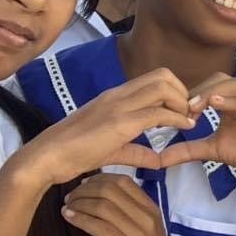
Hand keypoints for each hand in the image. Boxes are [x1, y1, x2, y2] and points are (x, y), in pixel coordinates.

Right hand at [21, 68, 196, 186]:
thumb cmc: (75, 153)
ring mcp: (118, 106)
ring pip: (163, 87)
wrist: (47, 157)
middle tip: (188, 114)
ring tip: (186, 121)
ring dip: (181, 102)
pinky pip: (157, 112)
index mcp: (116, 97)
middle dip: (183, 92)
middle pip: (163, 75)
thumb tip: (158, 161)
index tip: (184, 111)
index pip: (155, 78)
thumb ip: (138, 152)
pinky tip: (184, 128)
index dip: (176, 92)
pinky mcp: (119, 122)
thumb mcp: (114, 150)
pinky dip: (177, 118)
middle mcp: (118, 95)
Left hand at [62, 174, 177, 235]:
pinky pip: (100, 227)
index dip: (99, 179)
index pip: (124, 181)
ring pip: (103, 206)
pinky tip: (69, 218)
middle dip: (85, 190)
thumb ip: (131, 214)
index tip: (83, 185)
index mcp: (152, 210)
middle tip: (70, 197)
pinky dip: (81, 219)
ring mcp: (140, 233)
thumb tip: (103, 197)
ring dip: (80, 203)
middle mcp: (148, 217)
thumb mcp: (145, 232)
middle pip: (111, 190)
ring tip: (66, 207)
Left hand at [161, 74, 235, 179]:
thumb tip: (158, 158)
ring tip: (197, 105)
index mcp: (235, 101)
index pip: (213, 85)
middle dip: (202, 90)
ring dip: (216, 93)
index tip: (177, 111)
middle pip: (224, 80)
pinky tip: (218, 104)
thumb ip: (188, 150)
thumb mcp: (213, 150)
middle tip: (185, 108)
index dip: (194, 93)